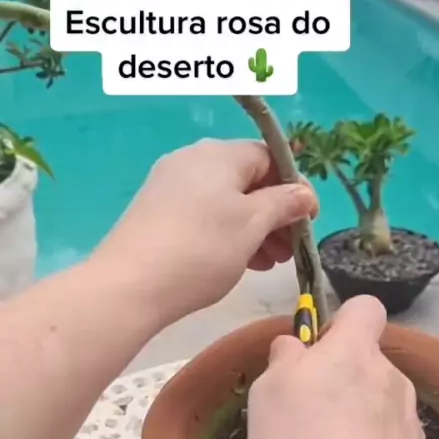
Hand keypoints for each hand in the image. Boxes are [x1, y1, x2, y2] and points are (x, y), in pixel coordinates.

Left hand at [94, 138, 317, 324]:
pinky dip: (226, 234)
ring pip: (226, 202)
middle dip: (275, 214)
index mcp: (220, 154)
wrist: (130, 285)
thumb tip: (304, 194)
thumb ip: (283, 205)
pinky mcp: (156, 213)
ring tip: (267, 264)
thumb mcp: (252, 226)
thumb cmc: (202, 250)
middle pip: (247, 180)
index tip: (308, 222)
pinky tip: (237, 263)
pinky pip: (203, 215)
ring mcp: (170, 186)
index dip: (295, 188)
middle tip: (289, 251)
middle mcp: (193, 160)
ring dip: (253, 229)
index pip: (270, 157)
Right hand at [248, 296, 432, 438]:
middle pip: (366, 365)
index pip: (363, 309)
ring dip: (353, 422)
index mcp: (354, 352)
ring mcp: (409, 423)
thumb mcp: (267, 395)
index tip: (315, 351)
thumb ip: (283, 362)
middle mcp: (391, 379)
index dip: (340, 321)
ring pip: (376, 408)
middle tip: (303, 418)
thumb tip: (295, 347)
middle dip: (339, 383)